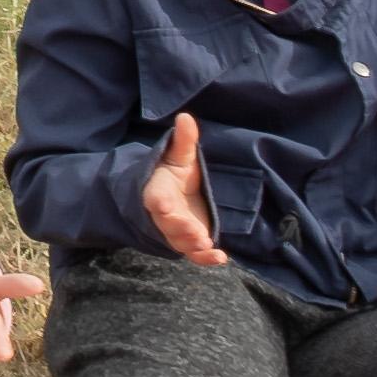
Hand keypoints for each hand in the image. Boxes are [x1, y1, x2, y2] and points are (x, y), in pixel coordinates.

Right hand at [140, 115, 232, 267]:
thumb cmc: (174, 174)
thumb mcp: (179, 157)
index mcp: (159, 191)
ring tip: (207, 244)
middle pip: (169, 225)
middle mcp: (166, 215)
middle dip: (181, 229)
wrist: (173, 195)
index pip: (155, 198)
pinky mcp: (191, 242)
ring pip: (181, 242)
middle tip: (196, 233)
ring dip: (193, 245)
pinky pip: (195, 255)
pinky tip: (221, 258)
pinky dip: (206, 259)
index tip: (165, 205)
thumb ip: (183, 141)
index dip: (160, 203)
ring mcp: (178, 232)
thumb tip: (185, 117)